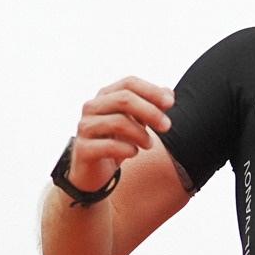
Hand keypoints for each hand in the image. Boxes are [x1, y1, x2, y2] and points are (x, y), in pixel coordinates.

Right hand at [67, 77, 174, 192]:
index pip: (129, 83)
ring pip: (118, 122)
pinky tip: (134, 153)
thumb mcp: (136, 122)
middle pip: (124, 99)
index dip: (152, 91)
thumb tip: (169, 93)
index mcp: (105, 96)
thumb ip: (151, 106)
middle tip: (167, 126)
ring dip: (141, 134)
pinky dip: (127, 149)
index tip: (171, 103)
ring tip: (149, 145)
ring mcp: (85, 127)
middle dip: (151, 111)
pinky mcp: (83, 149)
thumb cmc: (116, 141)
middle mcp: (92, 107)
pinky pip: (109, 146)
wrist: (93, 171)